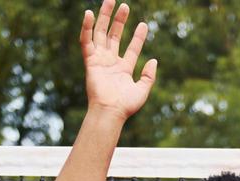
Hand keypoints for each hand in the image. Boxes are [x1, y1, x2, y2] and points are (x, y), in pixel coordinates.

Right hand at [80, 1, 156, 118]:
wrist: (110, 112)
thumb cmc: (126, 106)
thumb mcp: (142, 90)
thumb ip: (149, 76)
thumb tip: (154, 60)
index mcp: (123, 69)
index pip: (132, 48)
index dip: (138, 37)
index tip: (144, 24)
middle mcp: (111, 62)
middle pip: (114, 36)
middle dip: (119, 20)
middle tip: (124, 6)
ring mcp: (100, 60)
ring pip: (101, 34)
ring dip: (105, 17)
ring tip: (110, 1)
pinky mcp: (90, 61)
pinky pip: (86, 41)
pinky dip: (86, 27)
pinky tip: (89, 14)